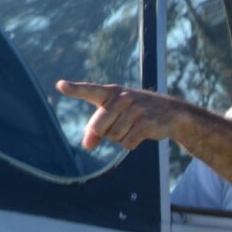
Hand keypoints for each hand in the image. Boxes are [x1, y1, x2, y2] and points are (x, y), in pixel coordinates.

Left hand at [56, 78, 179, 150]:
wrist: (171, 112)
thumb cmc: (136, 112)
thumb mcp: (116, 115)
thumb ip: (96, 129)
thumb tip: (86, 146)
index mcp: (111, 92)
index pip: (89, 90)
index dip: (75, 89)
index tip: (60, 85)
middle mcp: (122, 98)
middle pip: (99, 127)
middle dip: (106, 134)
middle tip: (121, 126)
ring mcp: (135, 109)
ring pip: (114, 137)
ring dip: (122, 138)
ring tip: (133, 127)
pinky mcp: (146, 123)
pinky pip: (127, 144)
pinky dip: (131, 144)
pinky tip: (141, 134)